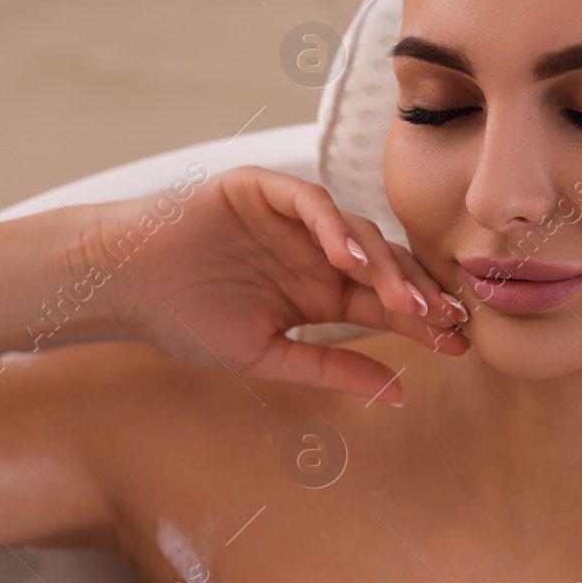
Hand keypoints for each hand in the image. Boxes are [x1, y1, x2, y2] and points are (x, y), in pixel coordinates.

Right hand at [73, 165, 469, 404]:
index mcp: (321, 292)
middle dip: (417, 293)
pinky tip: (347, 256)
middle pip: (383, 266)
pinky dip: (332, 224)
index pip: (384, 304)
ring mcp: (293, 219)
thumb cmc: (186, 320)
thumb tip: (400, 393)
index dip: (423, 322)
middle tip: (445, 320)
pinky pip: (309, 202)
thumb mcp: (267, 355)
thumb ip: (332, 368)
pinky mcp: (264, 189)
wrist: (122, 282)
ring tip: (404, 300)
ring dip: (383, 265)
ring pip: (357, 232)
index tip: (459, 345)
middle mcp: (316, 252)